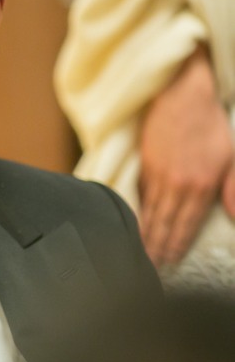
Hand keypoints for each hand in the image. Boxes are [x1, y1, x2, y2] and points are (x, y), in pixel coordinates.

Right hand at [138, 46, 234, 267]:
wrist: (182, 93)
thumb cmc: (212, 123)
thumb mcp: (233, 156)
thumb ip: (234, 188)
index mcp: (201, 185)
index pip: (186, 225)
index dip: (176, 247)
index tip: (169, 264)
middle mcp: (176, 184)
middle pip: (164, 224)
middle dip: (157, 248)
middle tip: (149, 268)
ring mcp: (157, 175)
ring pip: (149, 212)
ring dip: (145, 235)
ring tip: (140, 253)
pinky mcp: (145, 164)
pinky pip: (141, 196)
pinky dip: (137, 213)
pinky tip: (135, 224)